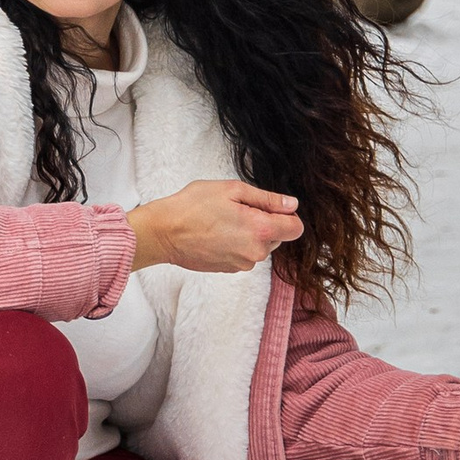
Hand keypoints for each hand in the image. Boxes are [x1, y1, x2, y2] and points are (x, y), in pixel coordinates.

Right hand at [127, 178, 300, 274]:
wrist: (164, 233)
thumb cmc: (193, 206)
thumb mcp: (233, 190)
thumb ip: (267, 199)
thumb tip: (291, 204)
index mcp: (260, 231)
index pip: (296, 228)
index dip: (287, 214)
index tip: (269, 206)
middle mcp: (255, 253)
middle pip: (278, 236)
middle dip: (266, 222)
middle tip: (238, 208)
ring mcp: (242, 264)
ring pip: (260, 246)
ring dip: (250, 233)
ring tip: (225, 220)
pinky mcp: (229, 270)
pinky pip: (244, 254)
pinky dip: (237, 243)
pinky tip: (218, 232)